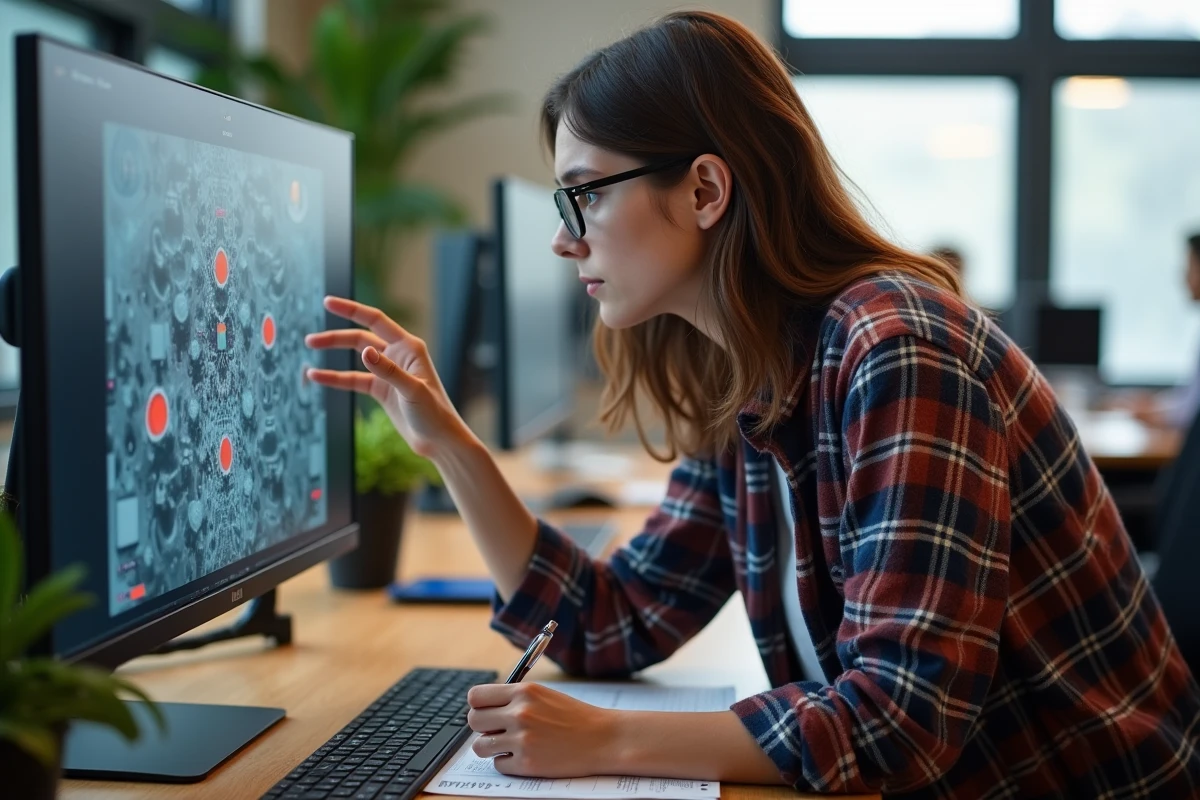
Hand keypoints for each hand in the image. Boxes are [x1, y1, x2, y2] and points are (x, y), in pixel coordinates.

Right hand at [305, 296, 472, 459]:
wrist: (438, 440)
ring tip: (309, 348)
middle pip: (361, 338)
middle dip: (336, 337)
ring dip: (333, 353)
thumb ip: (387, 370)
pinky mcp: (381, 389)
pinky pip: (353, 380)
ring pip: (355, 356)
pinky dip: (335, 378)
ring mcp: (388, 372)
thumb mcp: (411, 390)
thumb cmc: (434, 413)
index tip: (327, 302)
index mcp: (409, 347)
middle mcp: (398, 355)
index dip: (351, 310)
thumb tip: (364, 351)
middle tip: (310, 340)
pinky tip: (316, 377)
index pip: (375, 320)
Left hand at [466, 683, 616, 776]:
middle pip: (473, 720)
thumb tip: (485, 709)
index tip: (486, 711)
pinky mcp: (527, 764)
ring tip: (509, 745)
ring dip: (491, 747)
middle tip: (498, 730)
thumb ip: (515, 699)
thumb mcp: (544, 695)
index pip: (476, 696)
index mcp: (524, 692)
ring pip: (480, 746)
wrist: (603, 738)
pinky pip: (498, 764)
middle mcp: (520, 713)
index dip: (479, 705)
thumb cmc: (575, 717)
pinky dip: (508, 762)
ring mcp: (522, 739)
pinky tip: (525, 756)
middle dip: (483, 727)